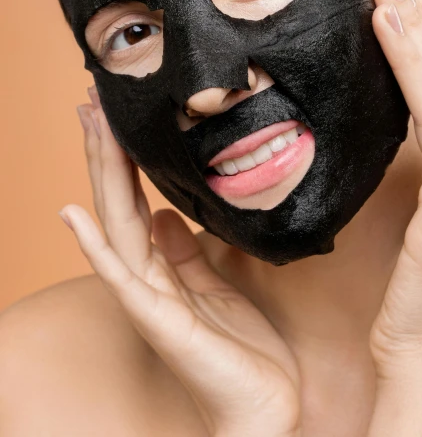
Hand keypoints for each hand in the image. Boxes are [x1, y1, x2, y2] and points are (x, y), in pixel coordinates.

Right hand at [59, 89, 300, 436]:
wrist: (263, 407)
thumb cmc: (240, 350)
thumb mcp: (216, 286)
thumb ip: (186, 252)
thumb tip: (165, 214)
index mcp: (162, 266)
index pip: (134, 200)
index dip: (123, 157)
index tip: (113, 114)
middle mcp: (147, 277)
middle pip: (118, 201)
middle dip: (105, 150)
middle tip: (92, 101)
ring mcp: (148, 297)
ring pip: (116, 224)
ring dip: (100, 174)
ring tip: (89, 127)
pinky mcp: (160, 320)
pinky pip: (123, 276)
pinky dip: (96, 245)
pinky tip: (73, 214)